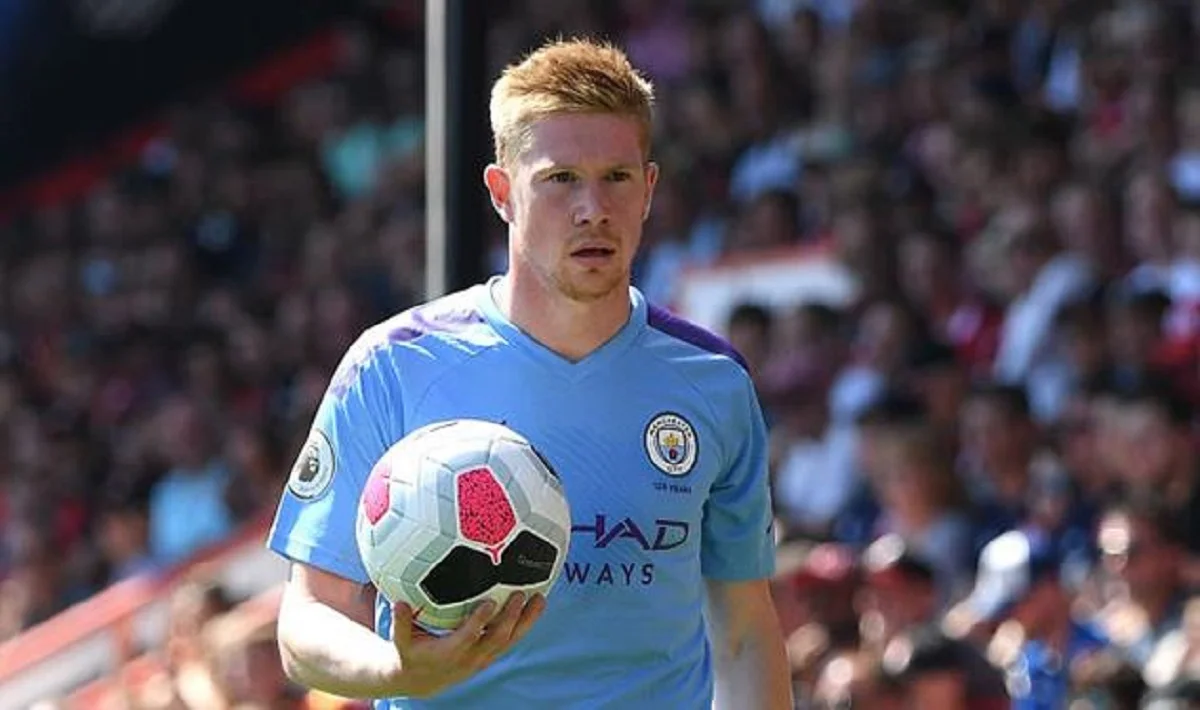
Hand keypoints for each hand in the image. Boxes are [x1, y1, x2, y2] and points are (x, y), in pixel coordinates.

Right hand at [388, 592, 545, 697]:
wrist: (422, 680)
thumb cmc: (411, 653)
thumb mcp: (401, 641)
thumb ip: (400, 622)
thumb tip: (399, 602)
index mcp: (449, 652)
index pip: (468, 637)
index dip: (479, 621)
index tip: (490, 602)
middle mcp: (470, 657)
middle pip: (496, 639)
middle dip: (510, 618)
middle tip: (519, 594)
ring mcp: (483, 658)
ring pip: (509, 641)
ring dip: (526, 621)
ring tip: (540, 599)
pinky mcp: (491, 655)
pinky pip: (511, 640)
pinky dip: (525, 624)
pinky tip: (537, 606)